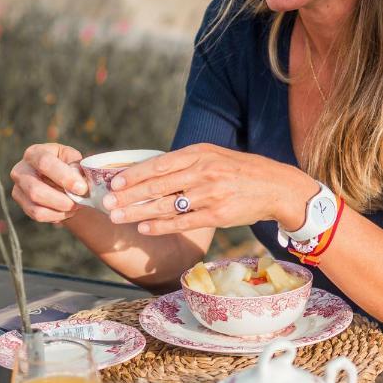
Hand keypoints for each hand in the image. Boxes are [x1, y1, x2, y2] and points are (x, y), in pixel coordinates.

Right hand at [10, 143, 88, 223]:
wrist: (59, 176)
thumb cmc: (66, 164)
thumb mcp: (73, 159)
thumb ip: (77, 168)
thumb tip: (79, 182)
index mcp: (34, 153)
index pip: (45, 163)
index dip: (64, 177)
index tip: (82, 188)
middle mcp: (20, 170)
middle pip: (35, 190)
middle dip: (61, 200)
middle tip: (80, 202)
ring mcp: (18, 189)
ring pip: (36, 207)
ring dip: (60, 210)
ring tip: (76, 207)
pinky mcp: (21, 204)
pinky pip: (38, 215)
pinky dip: (56, 216)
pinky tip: (67, 211)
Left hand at [102, 143, 316, 235]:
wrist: (275, 186)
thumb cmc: (240, 171)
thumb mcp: (214, 156)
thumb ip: (187, 162)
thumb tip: (152, 171)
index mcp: (200, 153)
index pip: (160, 163)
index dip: (135, 173)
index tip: (113, 180)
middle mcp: (204, 172)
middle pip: (158, 184)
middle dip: (129, 194)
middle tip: (106, 201)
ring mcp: (210, 194)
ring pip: (167, 205)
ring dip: (138, 212)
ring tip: (118, 216)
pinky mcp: (217, 215)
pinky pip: (183, 222)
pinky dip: (161, 226)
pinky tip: (144, 228)